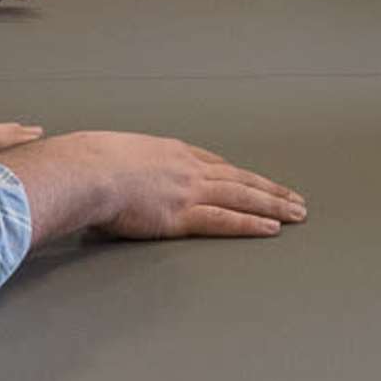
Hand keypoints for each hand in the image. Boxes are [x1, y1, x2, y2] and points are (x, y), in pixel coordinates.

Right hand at [6, 131, 306, 240]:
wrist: (83, 169)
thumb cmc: (81, 163)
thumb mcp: (102, 156)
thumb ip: (111, 168)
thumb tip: (94, 179)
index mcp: (165, 151)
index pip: (210, 162)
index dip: (235, 173)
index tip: (252, 178)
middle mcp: (185, 167)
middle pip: (237, 178)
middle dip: (268, 189)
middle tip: (294, 197)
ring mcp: (188, 189)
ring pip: (243, 197)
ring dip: (274, 205)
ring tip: (298, 213)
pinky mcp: (182, 215)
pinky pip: (226, 220)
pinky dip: (252, 224)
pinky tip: (273, 229)